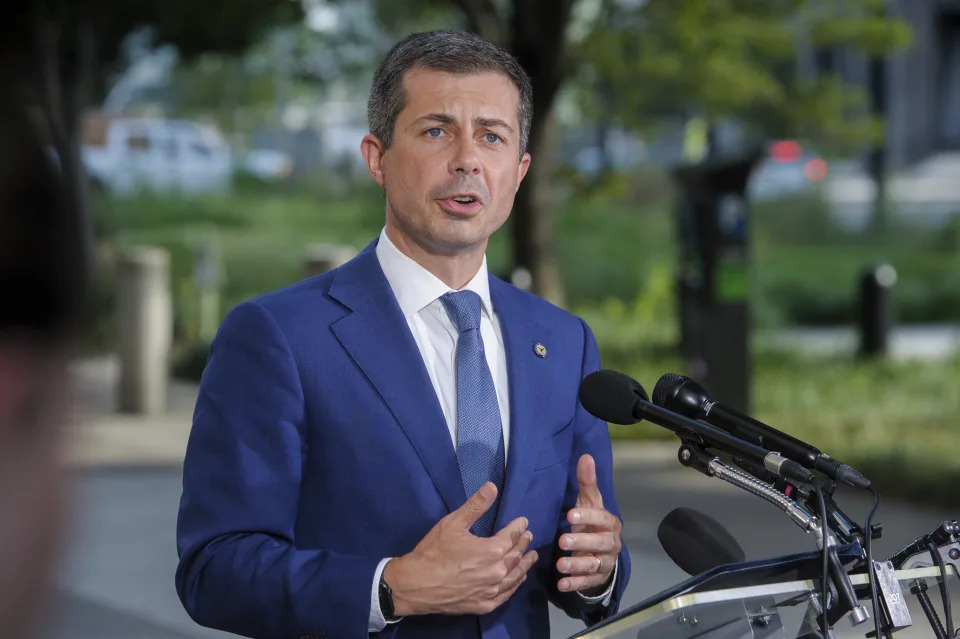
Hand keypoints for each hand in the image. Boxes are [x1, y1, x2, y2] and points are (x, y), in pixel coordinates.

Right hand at [384, 482, 538, 615]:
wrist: (416, 585)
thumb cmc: (434, 551)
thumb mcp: (453, 523)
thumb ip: (475, 505)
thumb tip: (492, 486)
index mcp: (492, 550)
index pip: (512, 536)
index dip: (519, 527)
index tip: (524, 522)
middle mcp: (497, 572)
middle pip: (516, 556)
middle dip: (523, 544)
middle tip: (528, 537)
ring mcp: (491, 591)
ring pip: (515, 576)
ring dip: (524, 565)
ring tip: (530, 557)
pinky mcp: (484, 605)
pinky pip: (506, 594)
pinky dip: (514, 585)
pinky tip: (517, 580)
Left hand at [556, 454, 621, 595]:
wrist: (600, 550)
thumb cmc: (591, 522)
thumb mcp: (589, 502)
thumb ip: (587, 482)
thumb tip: (586, 456)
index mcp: (610, 522)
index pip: (602, 518)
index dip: (588, 517)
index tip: (570, 515)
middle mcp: (611, 542)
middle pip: (600, 543)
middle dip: (582, 542)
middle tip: (562, 541)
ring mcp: (606, 561)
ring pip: (595, 564)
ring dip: (577, 565)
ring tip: (560, 565)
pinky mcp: (598, 577)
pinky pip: (588, 582)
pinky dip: (575, 583)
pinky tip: (562, 584)